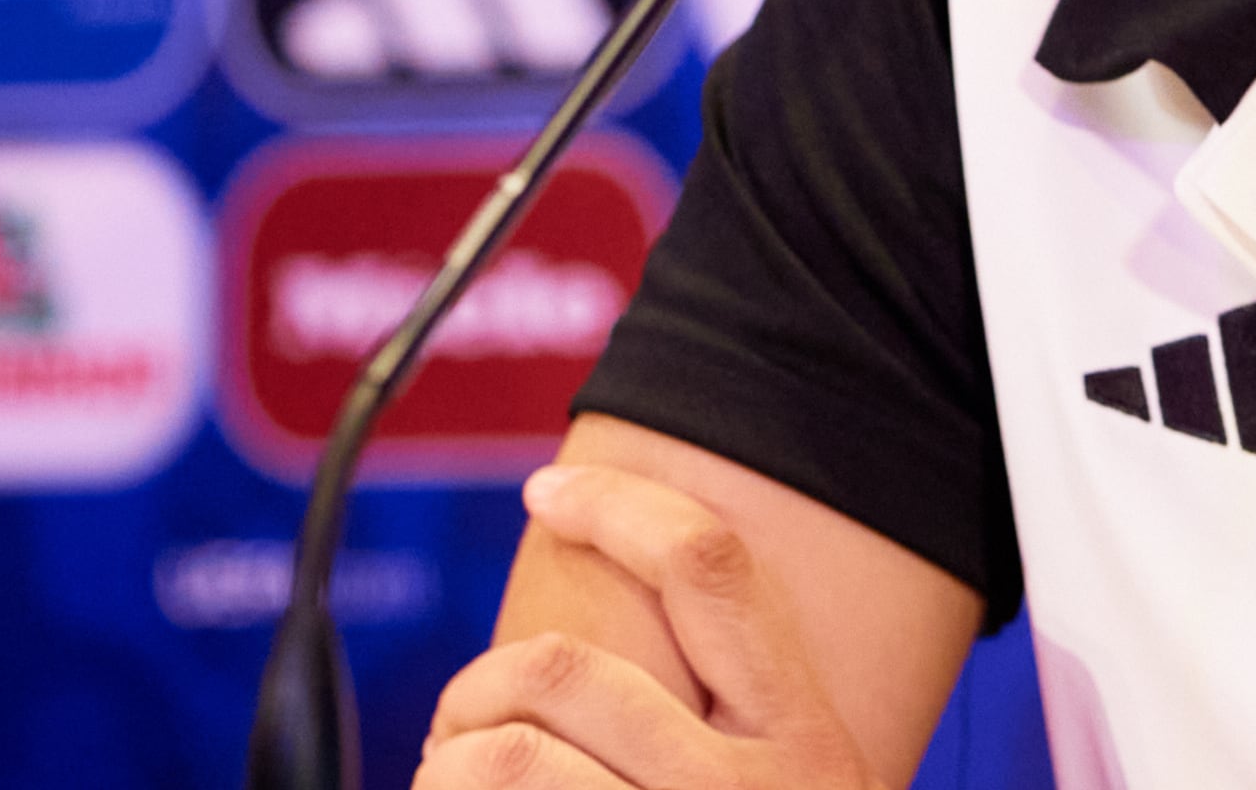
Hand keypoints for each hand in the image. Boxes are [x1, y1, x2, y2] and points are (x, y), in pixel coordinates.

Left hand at [420, 463, 883, 789]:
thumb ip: (726, 725)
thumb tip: (581, 652)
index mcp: (807, 743)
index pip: (713, 568)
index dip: (620, 506)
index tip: (548, 493)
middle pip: (560, 669)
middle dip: (477, 687)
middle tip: (468, 727)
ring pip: (505, 758)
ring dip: (448, 770)